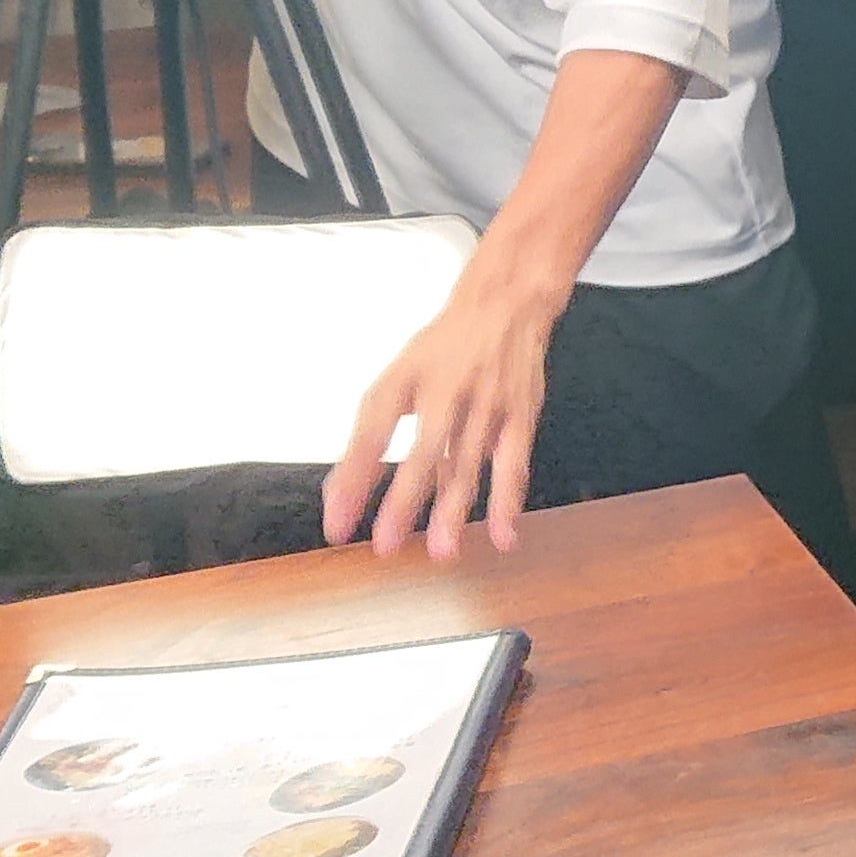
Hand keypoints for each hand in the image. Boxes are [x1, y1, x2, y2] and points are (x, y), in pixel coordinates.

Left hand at [322, 274, 558, 561]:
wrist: (506, 306)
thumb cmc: (445, 350)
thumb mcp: (397, 381)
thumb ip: (370, 437)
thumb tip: (339, 493)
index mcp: (407, 379)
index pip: (372, 433)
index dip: (352, 479)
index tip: (335, 523)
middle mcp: (449, 390)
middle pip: (424, 452)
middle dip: (404, 500)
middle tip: (384, 545)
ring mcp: (488, 404)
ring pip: (469, 463)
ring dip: (454, 509)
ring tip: (441, 550)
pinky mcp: (521, 416)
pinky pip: (514, 464)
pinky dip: (509, 501)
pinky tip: (502, 534)